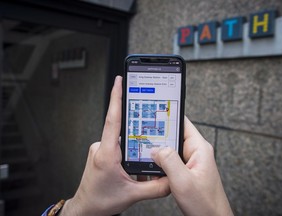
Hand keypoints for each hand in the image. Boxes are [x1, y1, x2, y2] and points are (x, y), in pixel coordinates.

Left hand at [60, 76, 169, 215]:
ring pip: (121, 139)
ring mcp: (101, 149)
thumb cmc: (100, 200)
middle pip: (122, 128)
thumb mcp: (132, 195)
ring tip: (137, 162)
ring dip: (133, 145)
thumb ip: (155, 187)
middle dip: (136, 129)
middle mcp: (102, 147)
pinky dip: (128, 151)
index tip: (119, 81)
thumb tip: (171, 179)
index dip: (116, 98)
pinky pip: (117, 145)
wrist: (85, 208)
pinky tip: (132, 163)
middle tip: (148, 132)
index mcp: (107, 154)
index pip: (113, 119)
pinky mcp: (102, 152)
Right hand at [151, 116, 232, 215]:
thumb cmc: (205, 204)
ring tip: (146, 151)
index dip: (168, 116)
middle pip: (174, 135)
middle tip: (143, 134)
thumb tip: (156, 149)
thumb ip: (169, 161)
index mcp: (199, 148)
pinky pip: (171, 161)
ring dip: (159, 151)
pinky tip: (153, 166)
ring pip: (171, 149)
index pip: (183, 123)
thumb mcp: (183, 181)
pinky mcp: (186, 171)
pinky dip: (161, 162)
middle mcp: (195, 152)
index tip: (154, 112)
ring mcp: (190, 161)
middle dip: (159, 135)